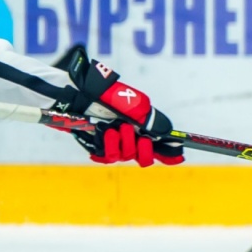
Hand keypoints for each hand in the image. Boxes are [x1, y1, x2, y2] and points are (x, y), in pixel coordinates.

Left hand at [58, 47, 183, 166]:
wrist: (74, 95)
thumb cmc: (101, 94)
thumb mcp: (128, 101)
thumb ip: (146, 117)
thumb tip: (165, 131)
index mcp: (141, 126)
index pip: (160, 146)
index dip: (169, 154)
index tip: (177, 157)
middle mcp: (129, 137)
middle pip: (145, 157)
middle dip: (143, 149)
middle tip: (139, 137)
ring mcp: (113, 143)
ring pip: (126, 156)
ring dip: (124, 144)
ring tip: (114, 129)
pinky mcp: (98, 147)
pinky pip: (107, 157)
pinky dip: (108, 147)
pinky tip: (104, 134)